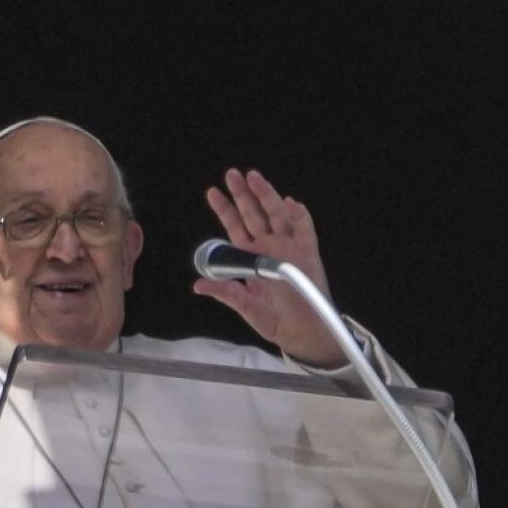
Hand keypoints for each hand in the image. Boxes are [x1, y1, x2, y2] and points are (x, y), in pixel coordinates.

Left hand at [193, 168, 345, 367]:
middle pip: (254, 214)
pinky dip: (299, 216)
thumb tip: (199, 286)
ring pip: (277, 215)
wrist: (302, 332)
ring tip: (256, 180)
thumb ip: (225, 293)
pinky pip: (305, 229)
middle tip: (233, 175)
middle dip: (244, 194)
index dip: (225, 209)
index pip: (235, 227)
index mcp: (250, 257)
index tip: (213, 192)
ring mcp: (289, 247)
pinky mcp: (308, 253)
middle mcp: (269, 246)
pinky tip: (290, 204)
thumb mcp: (245, 307)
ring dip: (267, 196)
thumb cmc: (274, 319)